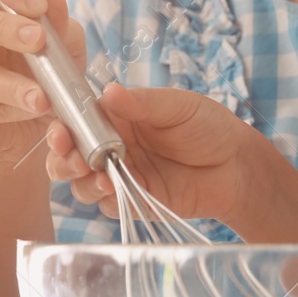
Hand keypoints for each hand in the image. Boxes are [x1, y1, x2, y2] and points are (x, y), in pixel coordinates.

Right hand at [0, 0, 82, 167]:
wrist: (38, 126)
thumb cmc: (46, 72)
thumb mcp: (65, 45)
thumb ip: (59, 21)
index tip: (37, 5)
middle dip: (2, 27)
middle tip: (38, 41)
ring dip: (10, 82)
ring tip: (44, 96)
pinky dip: (10, 107)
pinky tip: (32, 108)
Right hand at [44, 82, 264, 226]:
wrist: (236, 166)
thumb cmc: (209, 127)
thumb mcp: (178, 107)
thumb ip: (142, 104)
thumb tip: (107, 91)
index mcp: (118, 118)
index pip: (77, 121)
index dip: (63, 126)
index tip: (60, 132)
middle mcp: (112, 146)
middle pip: (70, 155)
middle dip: (63, 159)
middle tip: (75, 159)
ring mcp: (121, 175)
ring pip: (82, 183)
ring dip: (83, 182)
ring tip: (99, 177)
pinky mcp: (133, 201)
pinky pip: (107, 205)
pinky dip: (104, 200)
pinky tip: (114, 190)